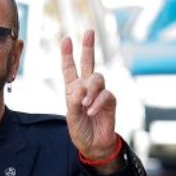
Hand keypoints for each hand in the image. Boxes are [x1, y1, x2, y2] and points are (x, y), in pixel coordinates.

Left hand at [61, 30, 116, 160]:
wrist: (93, 144)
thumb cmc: (80, 130)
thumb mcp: (71, 116)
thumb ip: (74, 101)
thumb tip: (82, 88)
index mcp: (73, 90)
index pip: (70, 69)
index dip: (67, 55)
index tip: (66, 39)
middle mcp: (86, 88)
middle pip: (88, 63)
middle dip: (88, 47)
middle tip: (89, 31)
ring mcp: (99, 93)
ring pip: (97, 78)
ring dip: (90, 90)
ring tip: (84, 105)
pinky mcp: (110, 100)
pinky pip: (105, 94)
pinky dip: (97, 103)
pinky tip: (91, 112)